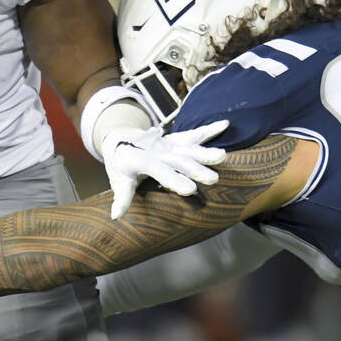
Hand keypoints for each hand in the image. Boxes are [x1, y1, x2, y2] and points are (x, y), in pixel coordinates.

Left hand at [101, 119, 228, 219]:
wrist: (120, 138)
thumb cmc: (120, 165)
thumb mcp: (118, 180)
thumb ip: (121, 197)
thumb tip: (115, 216)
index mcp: (140, 159)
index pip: (158, 170)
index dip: (174, 179)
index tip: (191, 190)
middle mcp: (156, 150)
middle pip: (178, 160)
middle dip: (196, 169)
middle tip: (213, 179)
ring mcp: (167, 143)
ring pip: (188, 147)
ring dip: (205, 152)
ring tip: (223, 156)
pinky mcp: (175, 140)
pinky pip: (193, 135)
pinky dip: (209, 130)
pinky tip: (226, 124)